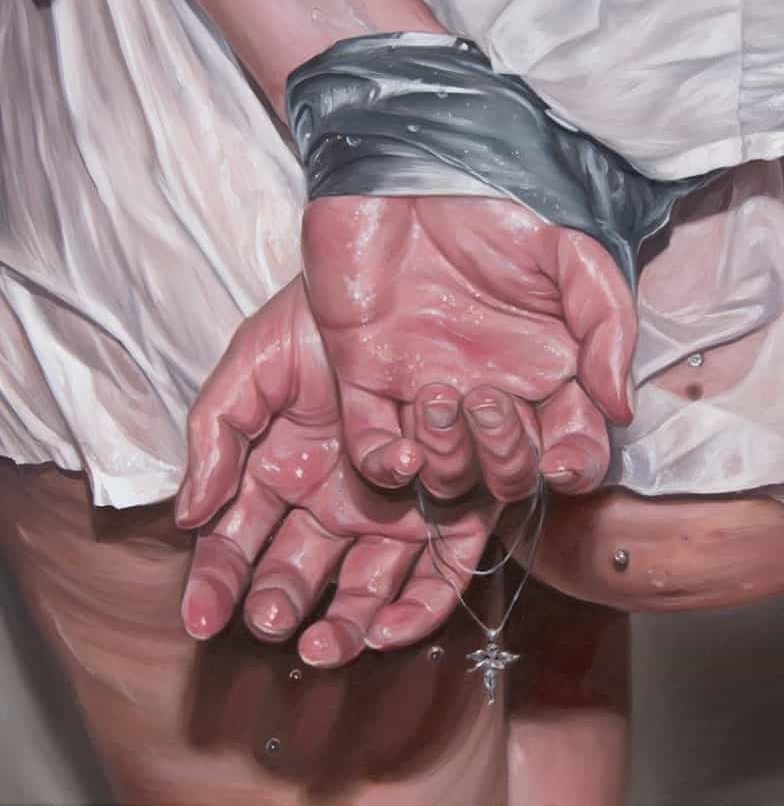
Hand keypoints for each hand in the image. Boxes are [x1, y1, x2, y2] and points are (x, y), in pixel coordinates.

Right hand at [176, 276, 495, 663]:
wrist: (399, 279)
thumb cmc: (316, 321)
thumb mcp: (252, 366)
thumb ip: (215, 435)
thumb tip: (188, 515)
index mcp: (281, 473)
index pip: (238, 540)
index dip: (216, 581)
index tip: (200, 619)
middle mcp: (333, 500)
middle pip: (301, 571)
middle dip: (281, 604)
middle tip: (270, 624)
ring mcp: (393, 506)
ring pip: (368, 583)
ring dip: (348, 622)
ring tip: (328, 644)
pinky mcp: (454, 503)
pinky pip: (441, 566)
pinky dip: (420, 603)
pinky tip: (393, 626)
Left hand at [302, 196, 636, 501]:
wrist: (406, 162)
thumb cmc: (493, 202)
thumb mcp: (569, 251)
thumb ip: (605, 324)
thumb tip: (621, 407)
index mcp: (545, 366)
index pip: (572, 443)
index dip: (575, 464)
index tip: (564, 461)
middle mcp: (489, 388)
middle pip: (509, 471)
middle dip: (507, 459)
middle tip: (490, 401)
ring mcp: (425, 386)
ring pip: (444, 471)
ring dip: (448, 459)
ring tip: (443, 395)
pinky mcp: (364, 376)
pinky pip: (371, 448)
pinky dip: (385, 466)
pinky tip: (401, 450)